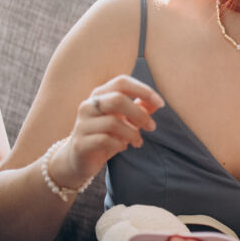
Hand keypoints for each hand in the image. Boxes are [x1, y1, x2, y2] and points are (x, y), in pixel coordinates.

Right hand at [50, 76, 164, 188]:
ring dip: (133, 134)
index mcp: (100, 95)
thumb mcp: (126, 120)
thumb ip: (141, 109)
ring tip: (137, 141)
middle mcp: (88, 106)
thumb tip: (156, 103)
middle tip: (151, 127)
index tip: (161, 104)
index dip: (143, 90)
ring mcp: (82, 124)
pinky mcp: (80, 143)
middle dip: (140, 114)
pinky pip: (105, 140)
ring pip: (113, 122)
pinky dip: (120, 144)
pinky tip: (122, 147)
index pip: (121, 82)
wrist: (79, 158)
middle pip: (117, 100)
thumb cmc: (106, 134)